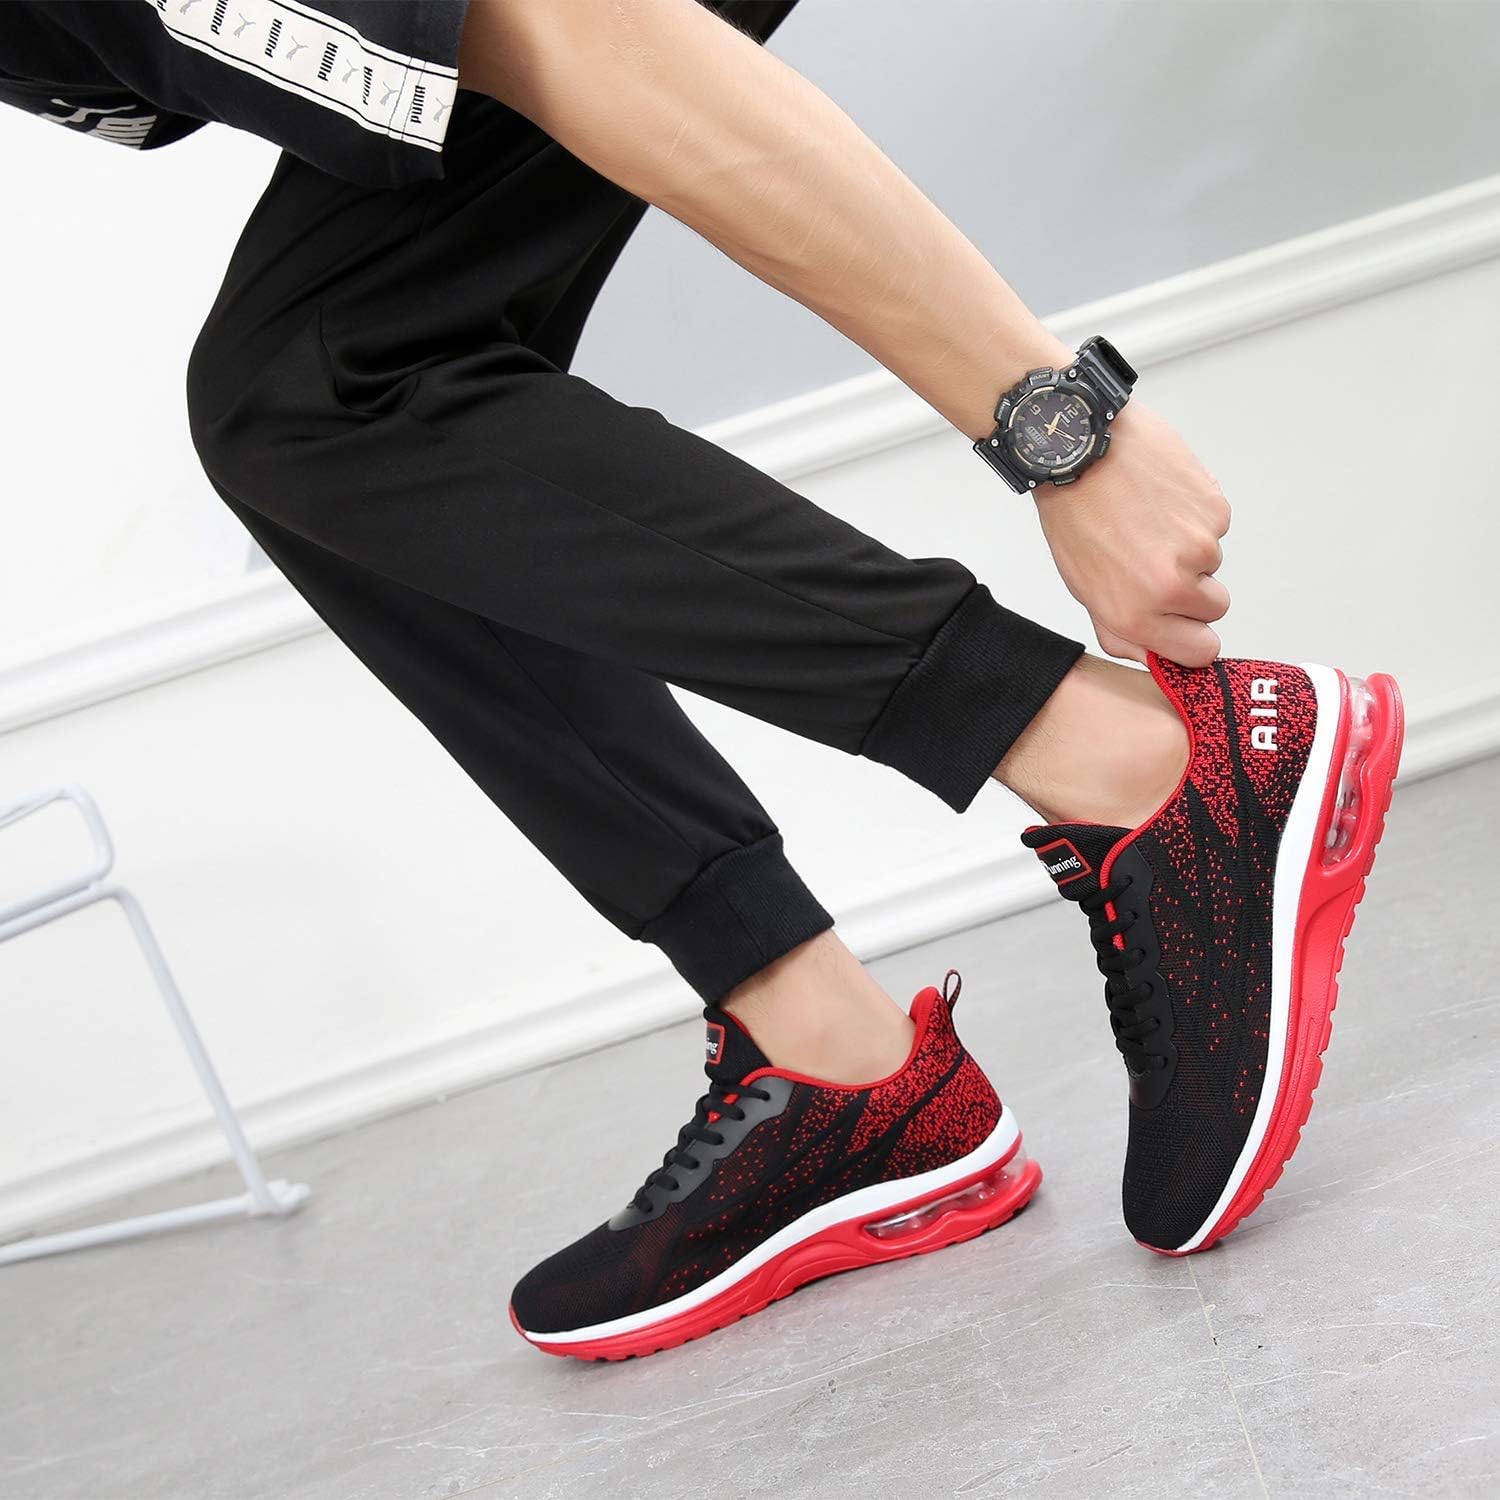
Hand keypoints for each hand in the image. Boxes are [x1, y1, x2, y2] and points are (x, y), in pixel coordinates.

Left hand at [1032, 403, 1230, 666]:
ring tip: (1150, 521)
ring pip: (1214, 563)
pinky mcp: (1214, 511)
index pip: (1201, 651)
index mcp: (1135, 615)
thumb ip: (1121, 630)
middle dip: (1195, 590)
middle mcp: (1170, 588)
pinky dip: (1196, 515)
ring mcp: (1198, 548)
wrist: (1080, 450)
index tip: (1185, 622)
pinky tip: (1162, 499)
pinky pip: (1216, 525)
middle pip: (1215, 608)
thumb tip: (1155, 656)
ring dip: (1191, 548)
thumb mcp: (1083, 587)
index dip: (1195, 636)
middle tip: (1157, 559)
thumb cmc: (1074, 516)